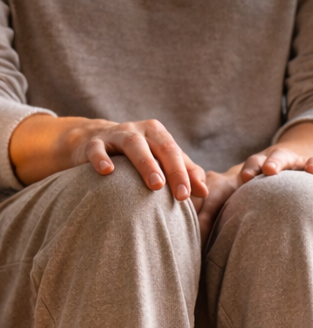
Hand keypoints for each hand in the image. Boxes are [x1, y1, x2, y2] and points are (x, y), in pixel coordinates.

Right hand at [10, 115, 207, 198]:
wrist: (93, 140)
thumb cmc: (137, 155)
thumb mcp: (161, 160)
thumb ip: (185, 173)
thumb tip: (205, 192)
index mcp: (158, 135)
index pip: (176, 153)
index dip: (185, 174)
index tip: (189, 197)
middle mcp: (139, 131)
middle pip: (160, 147)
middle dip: (173, 170)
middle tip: (181, 195)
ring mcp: (116, 135)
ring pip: (133, 144)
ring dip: (146, 163)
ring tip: (155, 184)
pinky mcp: (93, 143)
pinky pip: (97, 148)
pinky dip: (101, 158)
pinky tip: (107, 171)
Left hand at [195, 141, 312, 238]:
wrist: (272, 185)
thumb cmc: (246, 198)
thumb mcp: (229, 201)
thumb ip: (214, 211)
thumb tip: (195, 229)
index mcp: (257, 169)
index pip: (253, 164)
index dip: (252, 169)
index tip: (247, 179)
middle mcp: (279, 165)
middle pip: (278, 158)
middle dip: (276, 163)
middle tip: (271, 171)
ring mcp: (300, 171)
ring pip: (306, 162)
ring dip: (310, 164)